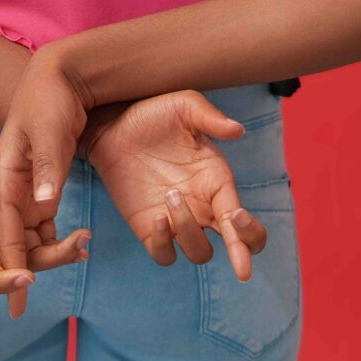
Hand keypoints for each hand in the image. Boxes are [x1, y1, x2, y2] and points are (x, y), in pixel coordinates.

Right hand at [0, 49, 93, 318]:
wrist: (59, 78)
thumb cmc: (49, 100)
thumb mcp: (50, 129)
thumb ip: (49, 166)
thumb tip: (44, 205)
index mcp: (3, 184)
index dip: (8, 268)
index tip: (28, 282)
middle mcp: (7, 198)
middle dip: (21, 273)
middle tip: (68, 262)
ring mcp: (22, 201)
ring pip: (23, 250)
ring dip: (49, 259)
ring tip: (84, 247)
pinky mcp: (39, 199)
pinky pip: (39, 237)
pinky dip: (57, 248)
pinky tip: (81, 243)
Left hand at [82, 90, 267, 281]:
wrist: (110, 124)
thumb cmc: (151, 114)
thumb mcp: (184, 106)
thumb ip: (212, 118)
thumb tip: (238, 130)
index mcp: (218, 182)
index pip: (245, 219)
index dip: (249, 229)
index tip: (237, 216)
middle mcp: (203, 206)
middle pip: (236, 245)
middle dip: (241, 252)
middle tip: (234, 254)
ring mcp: (176, 221)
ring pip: (199, 251)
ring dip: (190, 231)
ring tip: (171, 194)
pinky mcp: (149, 228)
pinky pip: (164, 254)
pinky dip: (164, 243)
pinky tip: (157, 217)